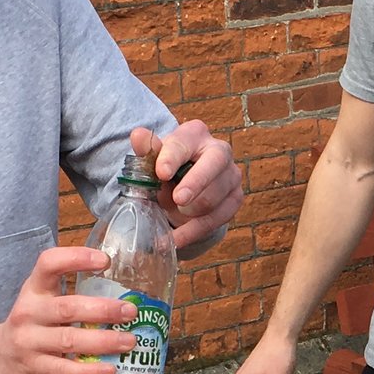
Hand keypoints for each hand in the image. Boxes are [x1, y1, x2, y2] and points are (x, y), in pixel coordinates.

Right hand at [0, 246, 138, 373]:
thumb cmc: (32, 329)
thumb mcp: (41, 305)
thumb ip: (72, 298)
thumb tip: (123, 297)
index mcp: (34, 290)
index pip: (49, 264)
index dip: (75, 258)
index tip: (104, 260)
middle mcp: (29, 312)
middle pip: (67, 307)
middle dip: (102, 309)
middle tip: (130, 311)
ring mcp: (29, 341)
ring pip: (69, 340)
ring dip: (103, 341)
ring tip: (129, 341)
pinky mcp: (33, 368)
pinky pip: (65, 370)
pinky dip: (88, 371)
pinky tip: (109, 370)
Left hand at [135, 121, 241, 255]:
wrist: (185, 188)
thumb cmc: (168, 169)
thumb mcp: (154, 160)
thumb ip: (147, 150)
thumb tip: (138, 135)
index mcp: (195, 134)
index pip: (184, 143)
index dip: (172, 158)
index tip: (161, 174)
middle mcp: (220, 151)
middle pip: (213, 165)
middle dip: (196, 184)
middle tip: (178, 200)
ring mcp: (231, 175)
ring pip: (214, 197)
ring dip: (190, 212)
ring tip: (172, 215)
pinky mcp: (235, 199)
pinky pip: (216, 219)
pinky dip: (193, 231)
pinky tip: (176, 239)